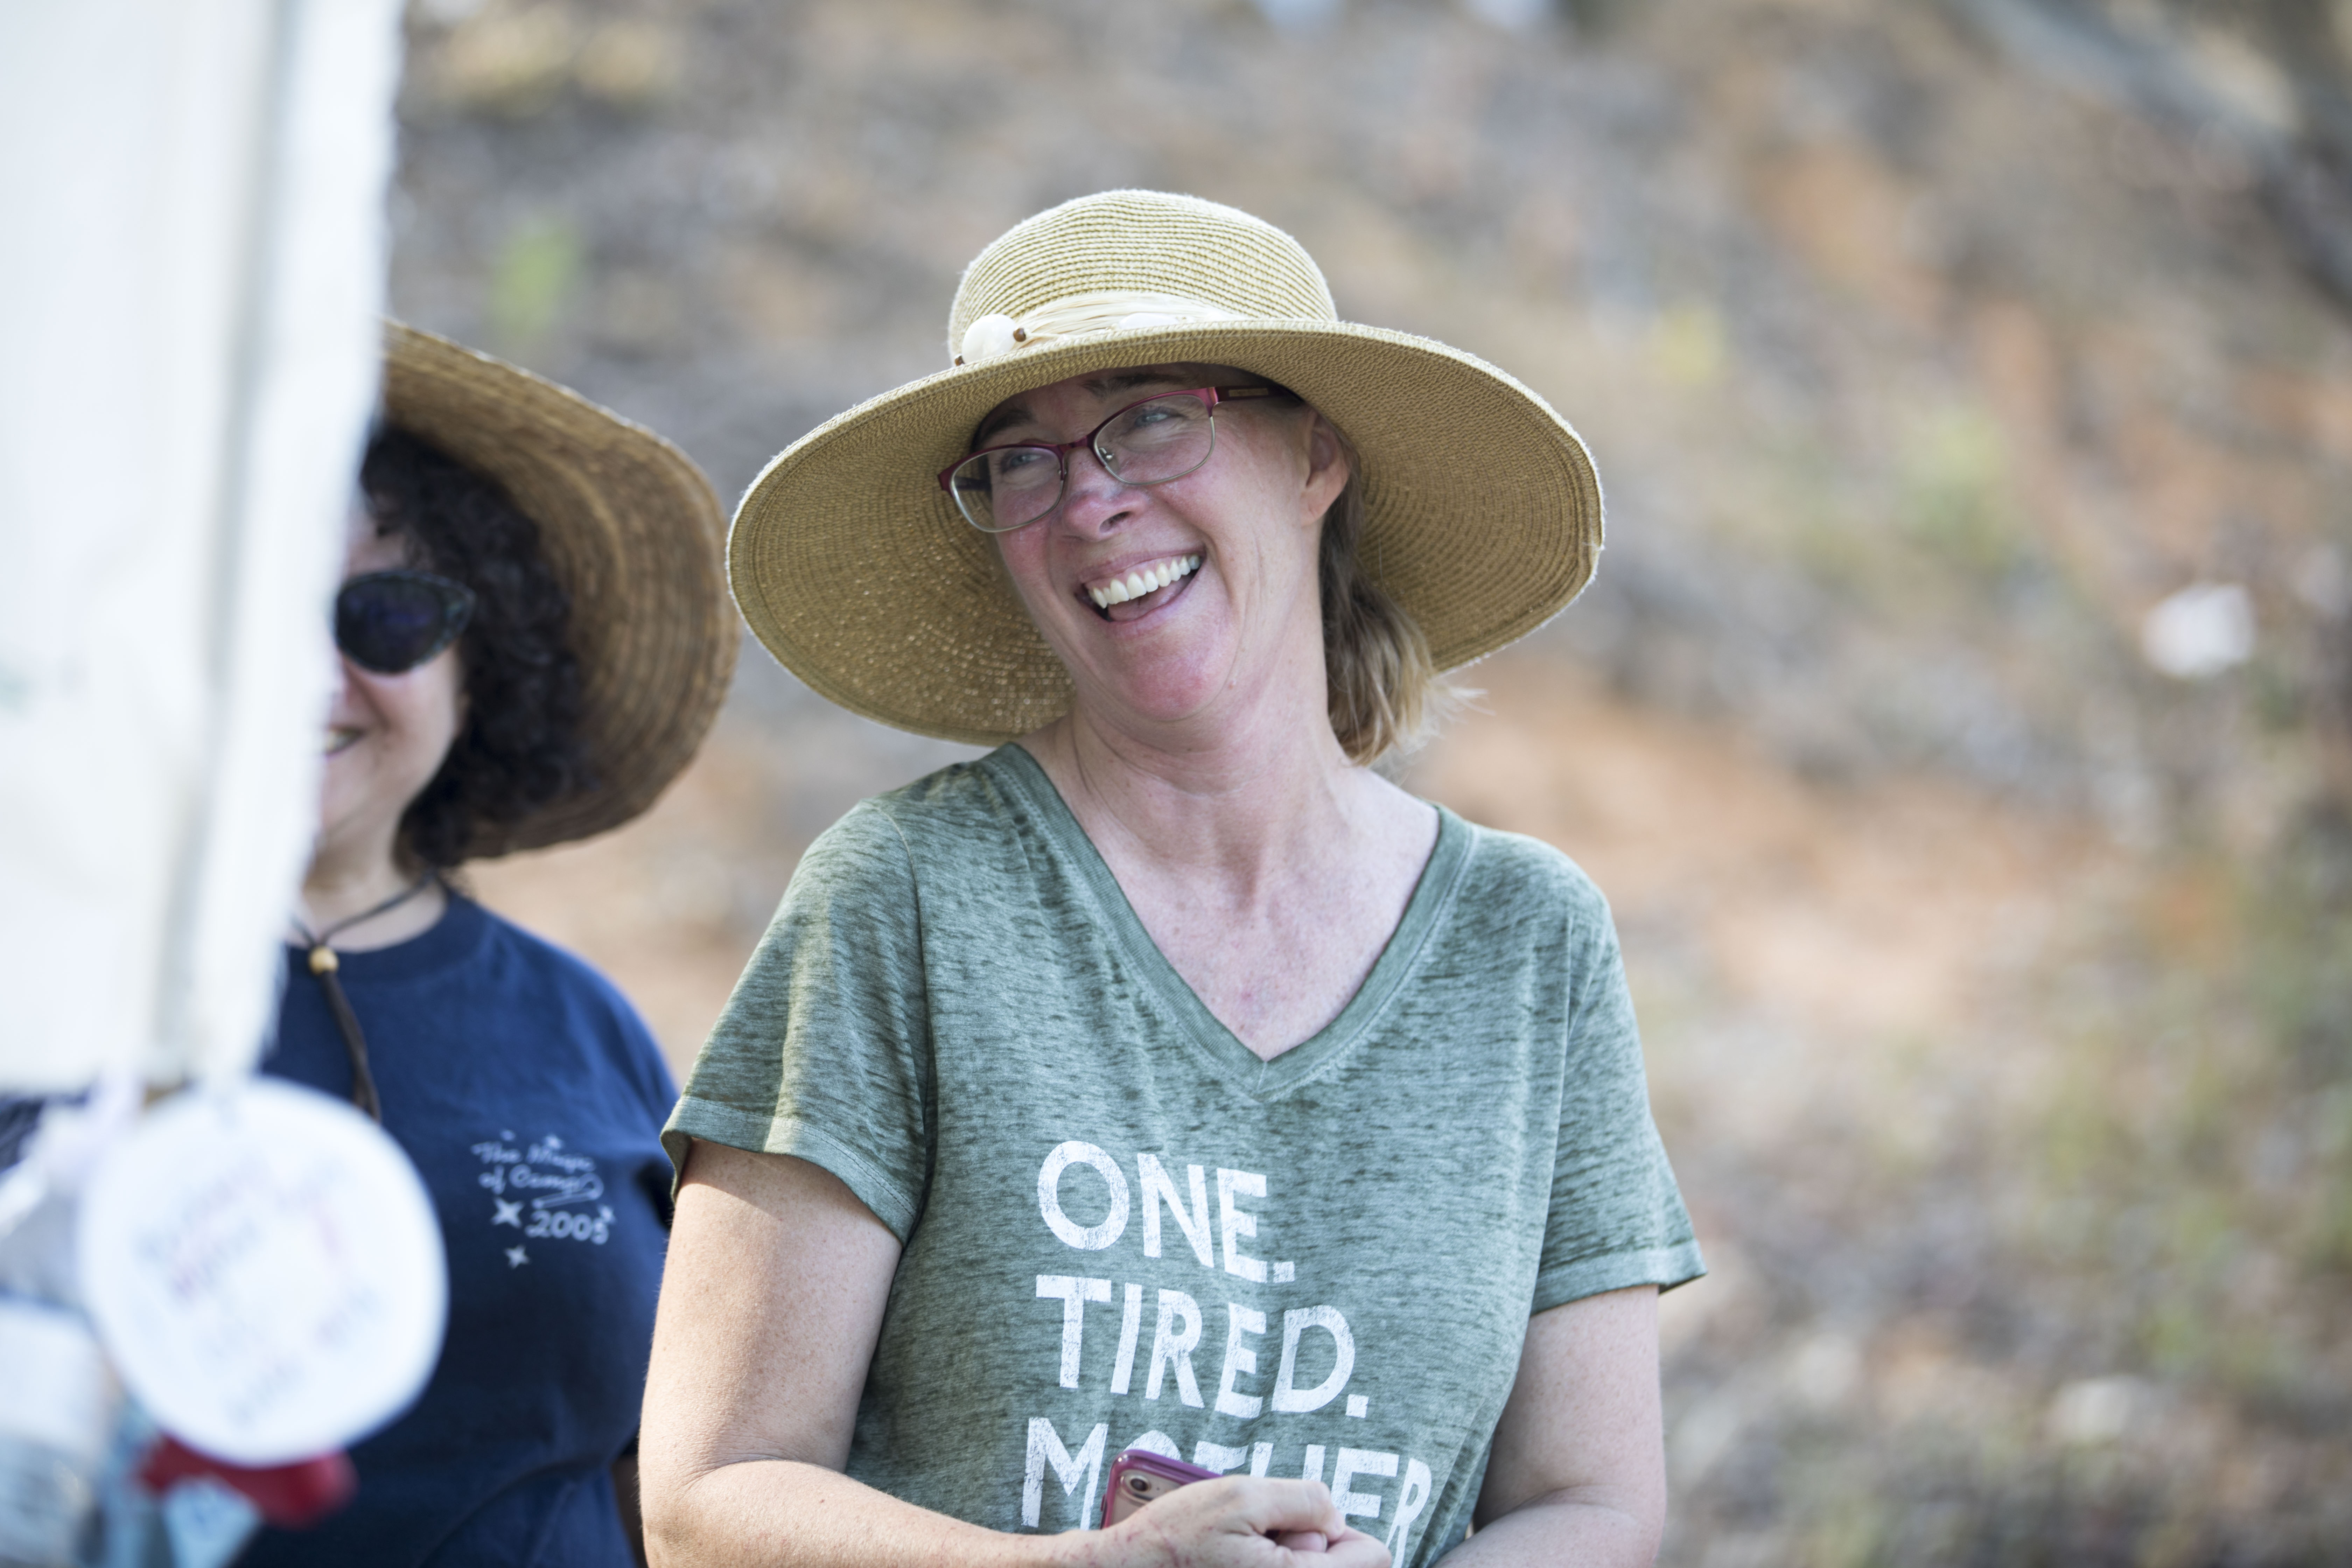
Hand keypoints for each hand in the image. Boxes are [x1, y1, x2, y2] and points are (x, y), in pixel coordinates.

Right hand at [1086, 1478, 1388, 1567]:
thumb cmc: (1178, 1538)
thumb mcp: (1241, 1495)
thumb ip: (1304, 1500)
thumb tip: (1335, 1519)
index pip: (1374, 1557)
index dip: (1340, 1531)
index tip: (1297, 1529)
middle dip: (1309, 1545)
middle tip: (1258, 1542)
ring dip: (1289, 1558)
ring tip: (1244, 1556)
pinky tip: (1239, 1565)